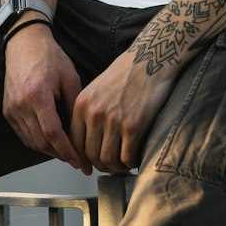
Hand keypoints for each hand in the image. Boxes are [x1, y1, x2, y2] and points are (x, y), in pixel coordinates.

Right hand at [2, 23, 91, 174]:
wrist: (25, 44)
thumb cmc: (49, 57)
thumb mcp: (70, 78)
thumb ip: (75, 106)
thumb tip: (83, 131)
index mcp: (38, 94)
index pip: (53, 133)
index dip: (67, 150)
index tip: (79, 161)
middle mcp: (21, 104)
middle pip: (41, 142)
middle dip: (60, 154)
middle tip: (77, 158)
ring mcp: (12, 108)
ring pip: (32, 142)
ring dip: (49, 150)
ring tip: (66, 150)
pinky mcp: (8, 110)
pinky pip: (23, 134)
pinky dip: (37, 141)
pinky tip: (50, 140)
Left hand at [69, 47, 176, 173]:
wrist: (151, 58)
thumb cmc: (127, 72)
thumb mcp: (97, 88)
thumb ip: (89, 112)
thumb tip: (87, 141)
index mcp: (82, 104)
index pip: (74, 142)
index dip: (82, 158)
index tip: (89, 165)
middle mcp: (94, 113)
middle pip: (90, 155)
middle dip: (100, 165)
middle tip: (110, 166)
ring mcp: (113, 121)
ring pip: (107, 160)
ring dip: (116, 167)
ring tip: (123, 164)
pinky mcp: (133, 126)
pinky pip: (127, 157)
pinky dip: (130, 163)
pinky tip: (135, 158)